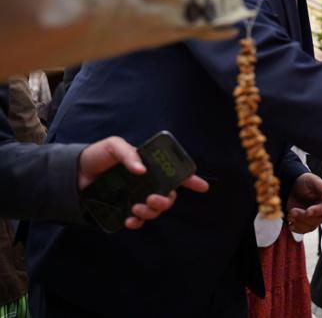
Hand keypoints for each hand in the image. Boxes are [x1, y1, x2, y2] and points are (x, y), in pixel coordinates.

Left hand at [78, 136, 209, 229]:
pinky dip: (137, 223)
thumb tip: (141, 170)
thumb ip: (128, 154)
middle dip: (165, 200)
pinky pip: (138, 221)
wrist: (72, 174)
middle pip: (168, 196)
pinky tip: (129, 221)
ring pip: (156, 210)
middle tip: (151, 199)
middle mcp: (146, 184)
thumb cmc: (96, 156)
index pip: (175, 173)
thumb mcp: (113, 146)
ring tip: (136, 208)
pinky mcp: (123, 211)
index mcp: (149, 167)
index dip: (191, 180)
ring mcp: (136, 198)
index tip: (202, 186)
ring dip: (151, 212)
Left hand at [285, 173, 321, 232]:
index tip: (308, 211)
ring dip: (298, 223)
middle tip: (293, 210)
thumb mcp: (312, 180)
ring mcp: (313, 218)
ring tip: (290, 213)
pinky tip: (290, 223)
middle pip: (317, 220)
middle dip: (303, 217)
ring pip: (310, 227)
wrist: (293, 186)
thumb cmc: (305, 182)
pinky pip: (303, 231)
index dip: (317, 211)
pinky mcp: (305, 223)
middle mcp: (321, 212)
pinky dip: (296, 228)